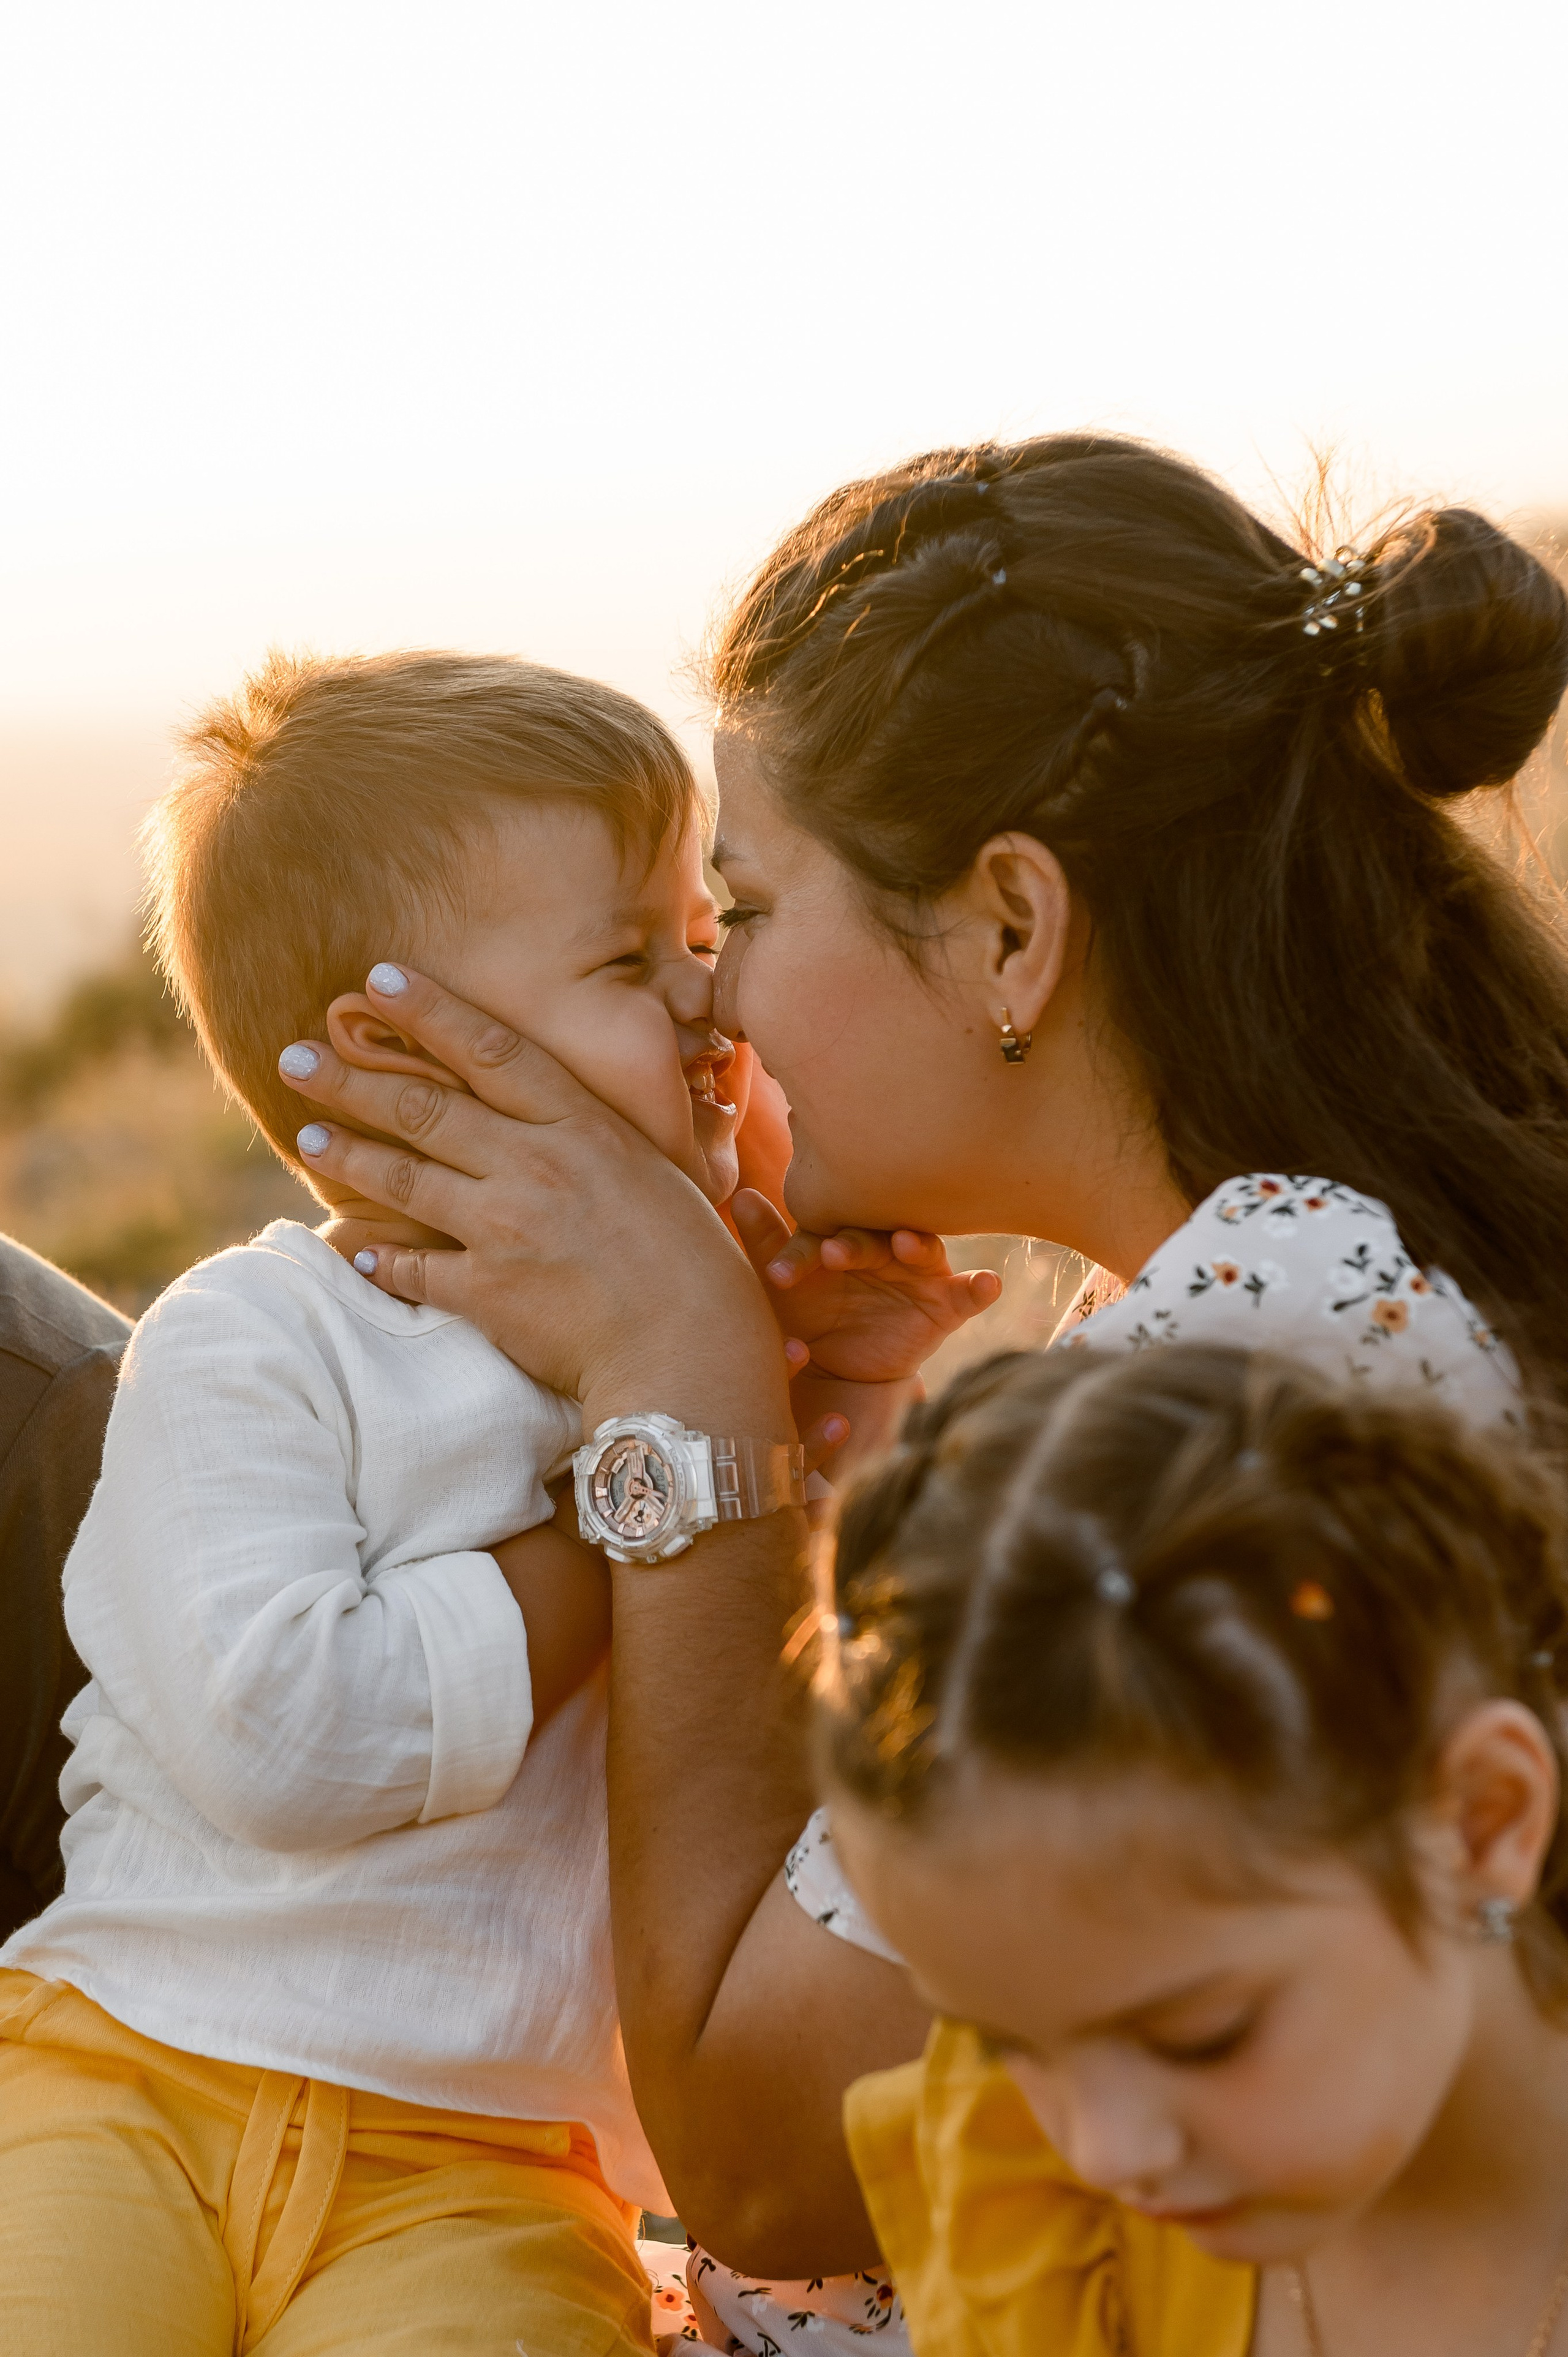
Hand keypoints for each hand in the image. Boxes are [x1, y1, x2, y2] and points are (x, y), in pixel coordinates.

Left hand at [279, 966, 791, 1440]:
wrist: (694, 1351)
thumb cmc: (694, 1264)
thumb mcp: (657, 1173)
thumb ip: (599, 1139)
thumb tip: (559, 1117)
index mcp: (586, 1127)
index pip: (492, 1050)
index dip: (430, 1010)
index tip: (378, 980)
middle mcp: (539, 1166)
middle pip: (428, 1106)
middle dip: (352, 1078)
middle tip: (293, 1058)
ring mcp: (508, 1229)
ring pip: (406, 1179)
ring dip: (350, 1154)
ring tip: (309, 1137)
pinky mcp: (488, 1293)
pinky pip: (413, 1270)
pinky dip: (379, 1259)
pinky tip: (351, 1250)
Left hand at [730, 1190, 1000, 1383]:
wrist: (843, 1368)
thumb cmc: (810, 1314)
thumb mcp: (784, 1288)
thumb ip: (766, 1246)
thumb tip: (740, 1197)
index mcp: (841, 1236)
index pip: (821, 1236)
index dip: (803, 1254)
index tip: (782, 1275)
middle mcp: (883, 1246)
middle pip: (873, 1238)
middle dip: (856, 1246)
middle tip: (835, 1254)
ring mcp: (917, 1273)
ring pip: (921, 1251)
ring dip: (916, 1246)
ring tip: (906, 1244)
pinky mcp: (945, 1305)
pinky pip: (967, 1294)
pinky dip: (980, 1287)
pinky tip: (990, 1283)